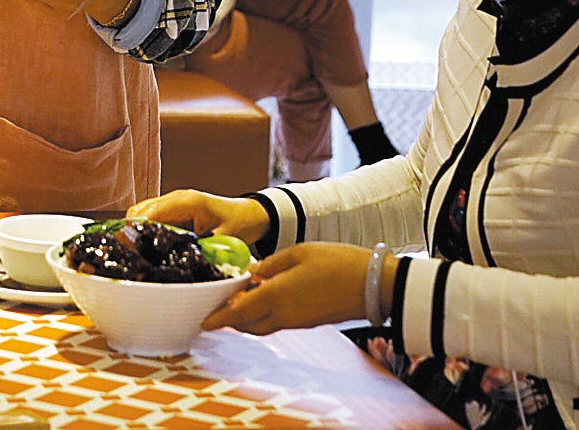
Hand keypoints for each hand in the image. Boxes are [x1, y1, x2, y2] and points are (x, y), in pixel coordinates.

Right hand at [127, 189, 270, 245]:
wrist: (250, 214)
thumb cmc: (240, 224)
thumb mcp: (223, 240)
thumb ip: (202, 250)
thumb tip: (181, 265)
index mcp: (187, 201)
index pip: (150, 213)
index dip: (134, 230)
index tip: (125, 249)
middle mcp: (176, 197)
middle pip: (139, 212)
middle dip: (130, 233)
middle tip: (130, 257)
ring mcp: (173, 201)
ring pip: (141, 213)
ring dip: (136, 232)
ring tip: (137, 255)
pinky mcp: (172, 208)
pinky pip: (150, 217)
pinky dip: (145, 230)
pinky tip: (148, 248)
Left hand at [200, 242, 368, 334]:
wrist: (374, 285)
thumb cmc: (338, 263)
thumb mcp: (298, 253)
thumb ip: (270, 265)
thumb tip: (251, 274)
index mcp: (276, 295)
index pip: (238, 312)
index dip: (219, 318)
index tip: (205, 322)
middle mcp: (284, 314)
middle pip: (247, 324)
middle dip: (230, 319)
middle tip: (218, 307)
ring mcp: (297, 321)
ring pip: (262, 326)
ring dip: (247, 319)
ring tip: (240, 301)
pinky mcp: (308, 322)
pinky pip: (277, 323)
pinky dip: (264, 317)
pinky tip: (264, 299)